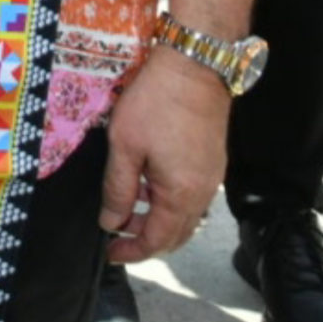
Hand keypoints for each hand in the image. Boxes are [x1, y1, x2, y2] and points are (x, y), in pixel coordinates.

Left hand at [98, 48, 231, 263]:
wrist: (194, 68)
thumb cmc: (155, 104)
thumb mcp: (124, 146)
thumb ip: (118, 188)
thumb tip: (111, 223)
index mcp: (181, 195)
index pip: (158, 240)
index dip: (133, 251)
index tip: (110, 253)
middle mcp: (203, 193)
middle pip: (176, 233)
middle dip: (145, 239)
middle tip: (115, 235)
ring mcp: (212, 178)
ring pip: (185, 216)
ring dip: (157, 220)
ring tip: (126, 210)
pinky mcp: (213, 162)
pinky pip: (191, 196)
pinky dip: (169, 202)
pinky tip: (147, 185)